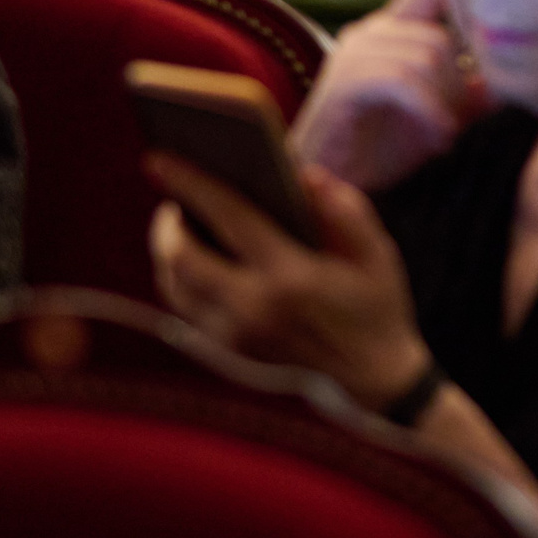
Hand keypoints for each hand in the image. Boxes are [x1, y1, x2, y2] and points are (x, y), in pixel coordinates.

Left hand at [149, 153, 429, 412]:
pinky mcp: (228, 353)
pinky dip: (181, 278)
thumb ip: (345, 208)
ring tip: (180, 222)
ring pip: (175, 286)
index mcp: (291, 277)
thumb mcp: (378, 252)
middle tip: (174, 195)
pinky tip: (195, 257)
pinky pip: (186, 308)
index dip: (191, 183)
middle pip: (181, 257)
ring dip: (169, 250)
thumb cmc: (378, 307)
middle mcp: (252, 308)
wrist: (374, 380)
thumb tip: (304, 174)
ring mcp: (235, 336)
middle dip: (168, 221)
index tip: (159, 157)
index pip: (228, 217)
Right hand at [289, 0, 488, 191]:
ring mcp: (354, 54)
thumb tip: (516, 75)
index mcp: (395, 29)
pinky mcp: (343, 82)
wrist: (332, 185)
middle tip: (461, 125)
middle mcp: (373, 32)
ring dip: (445, 102)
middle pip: (441, 39)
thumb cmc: (383, 148)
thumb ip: (474, 93)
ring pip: (425, 57)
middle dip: (460, 86)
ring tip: (446, 135)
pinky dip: (427, 109)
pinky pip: (400, 81)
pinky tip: (439, 137)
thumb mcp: (441, 116)